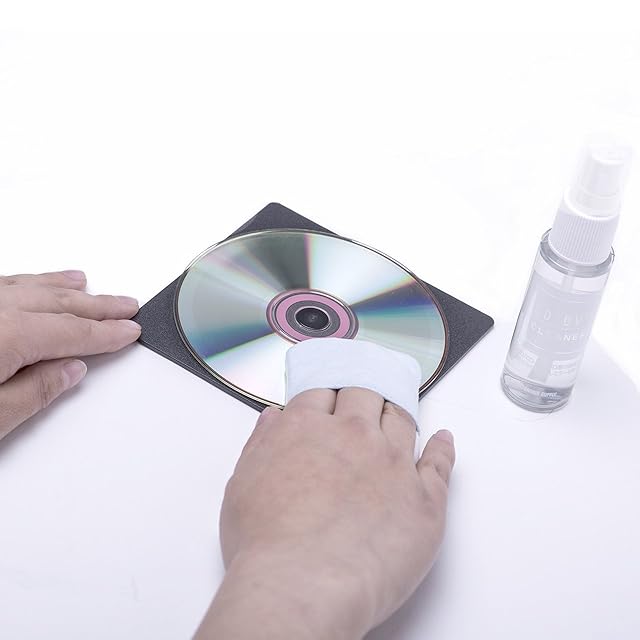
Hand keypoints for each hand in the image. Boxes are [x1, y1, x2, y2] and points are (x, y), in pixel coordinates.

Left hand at [0, 270, 140, 439]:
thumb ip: (35, 391)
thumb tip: (70, 371)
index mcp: (8, 334)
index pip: (72, 332)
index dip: (106, 333)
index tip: (130, 331)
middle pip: (58, 304)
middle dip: (97, 306)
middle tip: (126, 307)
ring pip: (30, 288)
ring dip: (62, 288)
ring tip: (86, 285)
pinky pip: (4, 284)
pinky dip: (27, 283)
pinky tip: (36, 283)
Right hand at [196, 387, 455, 638]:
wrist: (303, 587)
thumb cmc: (267, 546)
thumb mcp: (243, 485)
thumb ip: (262, 443)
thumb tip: (274, 418)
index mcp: (307, 427)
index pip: (322, 392)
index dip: (325, 395)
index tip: (328, 399)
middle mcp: (353, 434)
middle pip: (364, 395)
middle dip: (362, 394)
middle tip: (364, 397)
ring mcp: (393, 462)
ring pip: (401, 419)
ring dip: (397, 412)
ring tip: (397, 411)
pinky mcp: (423, 497)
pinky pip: (440, 463)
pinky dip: (443, 447)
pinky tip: (443, 440)